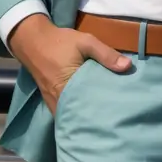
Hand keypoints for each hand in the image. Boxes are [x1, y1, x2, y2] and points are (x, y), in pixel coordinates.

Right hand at [8, 14, 131, 115]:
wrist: (33, 41)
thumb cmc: (60, 42)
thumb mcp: (85, 42)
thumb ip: (106, 54)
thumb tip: (128, 67)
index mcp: (69, 87)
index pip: (90, 107)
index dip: (104, 113)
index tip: (119, 116)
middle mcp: (59, 100)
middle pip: (81, 116)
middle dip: (96, 119)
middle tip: (115, 121)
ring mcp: (53, 103)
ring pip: (72, 116)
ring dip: (85, 118)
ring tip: (103, 120)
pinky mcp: (50, 100)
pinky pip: (65, 113)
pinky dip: (75, 115)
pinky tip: (87, 114)